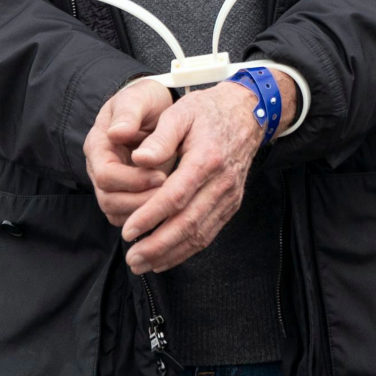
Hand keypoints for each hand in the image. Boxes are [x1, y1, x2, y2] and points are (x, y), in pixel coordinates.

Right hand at [84, 79, 172, 228]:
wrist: (154, 108)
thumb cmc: (145, 101)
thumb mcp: (138, 99)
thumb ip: (128, 114)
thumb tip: (116, 133)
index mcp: (98, 146)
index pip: (106, 176)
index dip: (133, 181)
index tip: (161, 176)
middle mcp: (99, 168)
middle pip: (109, 200)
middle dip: (140, 201)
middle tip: (169, 193)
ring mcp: (109, 183)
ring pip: (117, 212)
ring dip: (143, 212)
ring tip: (169, 201)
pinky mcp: (123, 194)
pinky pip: (127, 216)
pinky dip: (145, 216)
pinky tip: (166, 206)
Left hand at [120, 79, 285, 274]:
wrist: (247, 114)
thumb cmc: (208, 112)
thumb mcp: (181, 112)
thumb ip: (160, 137)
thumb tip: (139, 159)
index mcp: (207, 158)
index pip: (176, 196)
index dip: (151, 216)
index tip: (128, 230)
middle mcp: (221, 182)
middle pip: (189, 223)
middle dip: (158, 245)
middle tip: (131, 259)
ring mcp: (229, 196)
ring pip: (199, 235)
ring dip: (170, 253)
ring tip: (142, 264)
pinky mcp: (231, 205)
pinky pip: (208, 234)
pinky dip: (186, 250)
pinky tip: (165, 258)